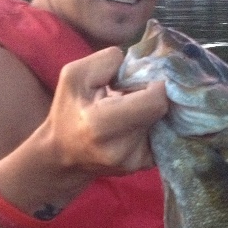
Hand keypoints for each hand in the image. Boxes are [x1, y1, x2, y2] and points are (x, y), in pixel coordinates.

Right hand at [43, 47, 167, 175]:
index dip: (155, 83)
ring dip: (152, 109)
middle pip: (162, 110)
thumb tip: (142, 64)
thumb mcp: (74, 75)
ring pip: (164, 122)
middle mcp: (121, 149)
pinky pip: (163, 136)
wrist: (64, 155)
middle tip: (134, 92)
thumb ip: (108, 61)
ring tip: (129, 109)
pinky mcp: (144, 166)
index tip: (142, 78)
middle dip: (153, 94)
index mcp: (101, 125)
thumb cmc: (67, 111)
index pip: (155, 101)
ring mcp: (135, 161)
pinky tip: (135, 122)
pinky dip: (154, 124)